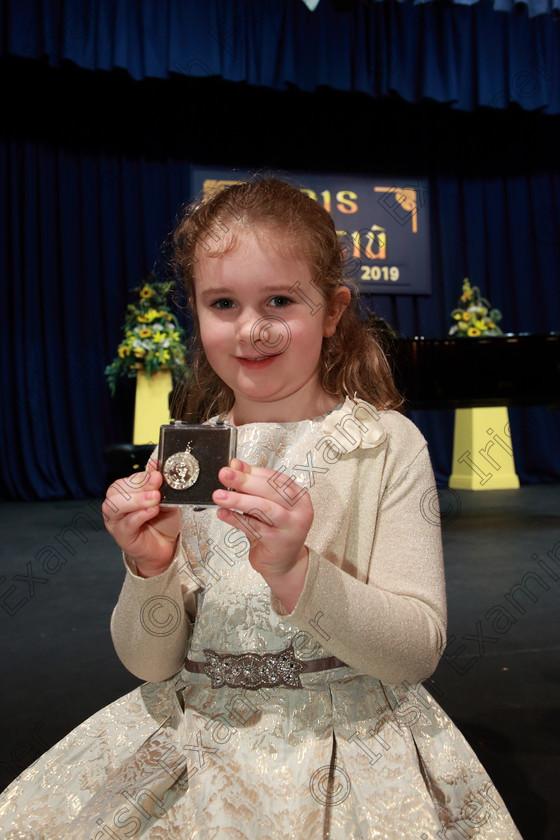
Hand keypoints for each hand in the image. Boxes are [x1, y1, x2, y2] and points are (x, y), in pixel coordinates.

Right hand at [103, 460, 180, 577]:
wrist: (166, 546)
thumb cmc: (163, 522)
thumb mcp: (166, 499)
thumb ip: (160, 484)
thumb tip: (156, 465)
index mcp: (126, 492)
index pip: (128, 479)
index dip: (143, 476)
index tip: (158, 474)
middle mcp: (117, 504)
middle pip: (117, 490)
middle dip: (139, 486)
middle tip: (157, 486)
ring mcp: (116, 521)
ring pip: (115, 506)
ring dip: (136, 500)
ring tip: (154, 499)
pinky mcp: (121, 536)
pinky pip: (125, 523)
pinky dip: (139, 515)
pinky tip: (152, 511)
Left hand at [212, 459, 312, 610]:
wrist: (284, 564)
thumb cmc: (275, 532)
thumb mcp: (266, 505)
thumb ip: (252, 485)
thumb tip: (235, 465)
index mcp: (299, 496)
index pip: (275, 478)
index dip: (253, 471)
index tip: (233, 466)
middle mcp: (299, 510)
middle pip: (271, 490)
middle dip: (245, 481)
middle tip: (224, 475)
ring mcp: (291, 527)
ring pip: (263, 508)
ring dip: (239, 500)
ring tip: (219, 495)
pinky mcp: (278, 542)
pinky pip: (253, 528)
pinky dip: (236, 519)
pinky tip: (223, 514)